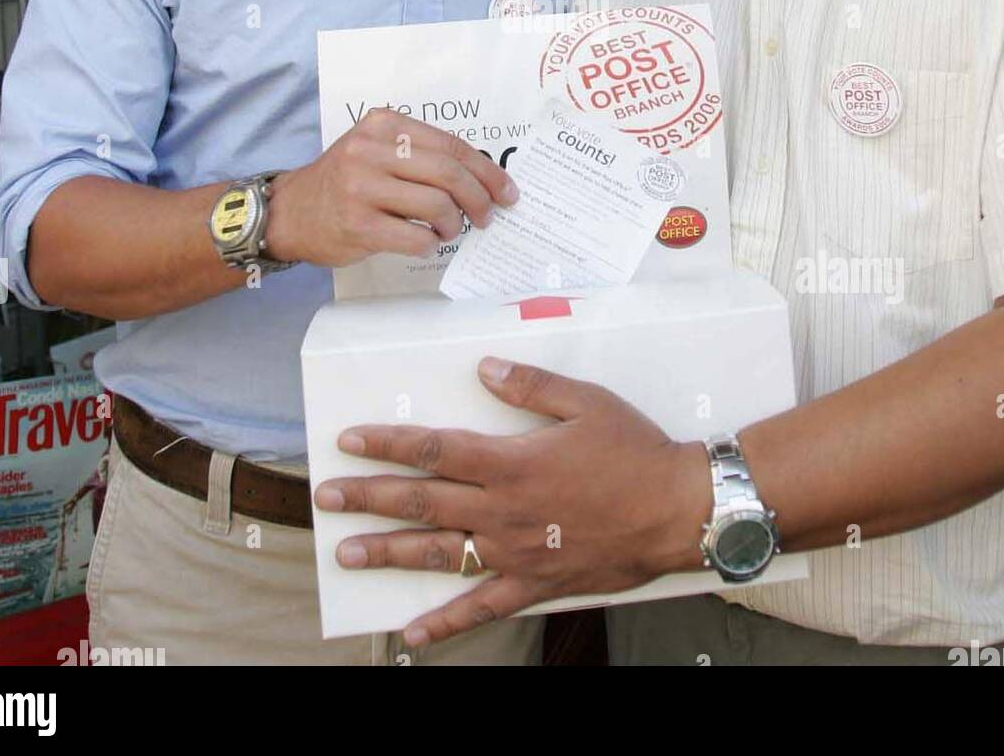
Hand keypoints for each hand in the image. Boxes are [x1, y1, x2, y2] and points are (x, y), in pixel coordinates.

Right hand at [264, 109, 517, 267]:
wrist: (292, 212)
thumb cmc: (346, 182)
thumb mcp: (378, 150)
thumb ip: (422, 154)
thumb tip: (483, 178)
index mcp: (385, 124)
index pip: (452, 145)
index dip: (487, 171)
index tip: (507, 191)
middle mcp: (372, 150)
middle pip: (450, 173)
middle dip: (480, 199)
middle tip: (487, 216)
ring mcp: (362, 187)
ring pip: (437, 205)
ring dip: (454, 224)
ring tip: (449, 230)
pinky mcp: (358, 224)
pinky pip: (416, 236)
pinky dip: (430, 243)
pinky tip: (425, 241)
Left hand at [313, 359, 712, 646]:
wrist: (676, 509)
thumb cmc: (635, 451)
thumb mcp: (585, 401)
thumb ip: (529, 386)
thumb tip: (484, 370)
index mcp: (511, 461)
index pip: (434, 449)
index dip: (388, 444)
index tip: (350, 442)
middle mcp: (502, 509)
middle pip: (422, 502)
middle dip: (369, 497)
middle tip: (327, 498)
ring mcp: (514, 552)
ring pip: (437, 554)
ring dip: (388, 554)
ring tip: (347, 554)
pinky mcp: (534, 584)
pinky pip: (480, 607)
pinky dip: (444, 622)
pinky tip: (412, 633)